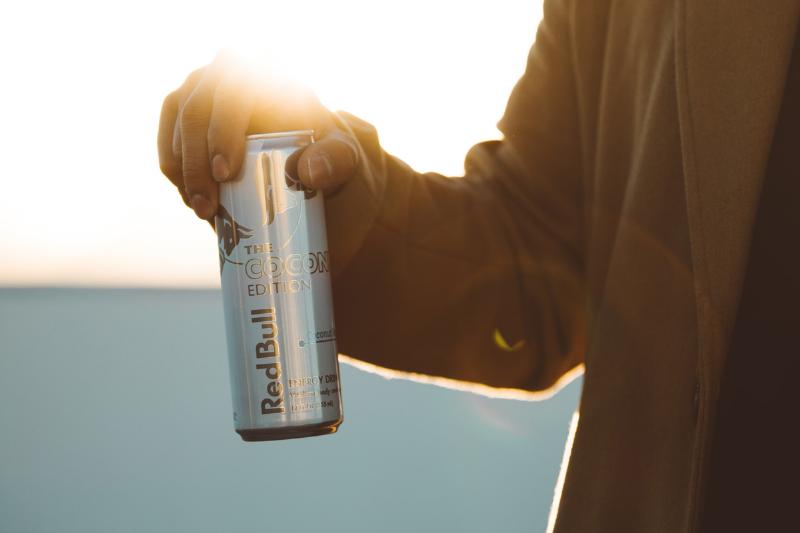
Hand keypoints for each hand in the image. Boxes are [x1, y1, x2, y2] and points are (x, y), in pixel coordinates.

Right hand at [157, 52, 358, 220]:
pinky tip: (192, 200)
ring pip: (178, 118)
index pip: (236, 86)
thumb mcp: (345, 159)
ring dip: (183, 168)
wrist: (311, 163)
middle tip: (208, 205)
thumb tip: (305, 171)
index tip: (226, 173)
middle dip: (196, 159)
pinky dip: (175, 170)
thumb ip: (336, 161)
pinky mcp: (186, 115)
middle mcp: (232, 73)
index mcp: (271, 74)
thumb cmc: (329, 155)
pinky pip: (169, 136)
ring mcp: (205, 90)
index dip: (224, 128)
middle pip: (198, 104)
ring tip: (202, 211)